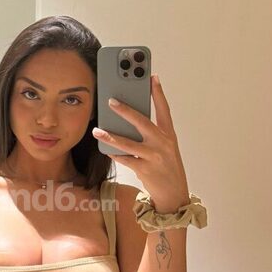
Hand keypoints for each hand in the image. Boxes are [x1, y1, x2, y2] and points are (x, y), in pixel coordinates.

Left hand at [92, 74, 189, 212]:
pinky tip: (104, 148)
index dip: (158, 93)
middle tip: (111, 101)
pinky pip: (125, 159)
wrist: (174, 194)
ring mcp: (154, 157)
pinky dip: (114, 153)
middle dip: (126, 111)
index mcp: (169, 135)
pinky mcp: (145, 170)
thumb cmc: (167, 168)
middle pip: (143, 122)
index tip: (152, 76)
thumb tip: (129, 121)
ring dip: (111, 136)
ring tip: (97, 130)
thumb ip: (152, 134)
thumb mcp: (166, 148)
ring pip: (128, 143)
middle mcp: (163, 143)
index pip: (164, 109)